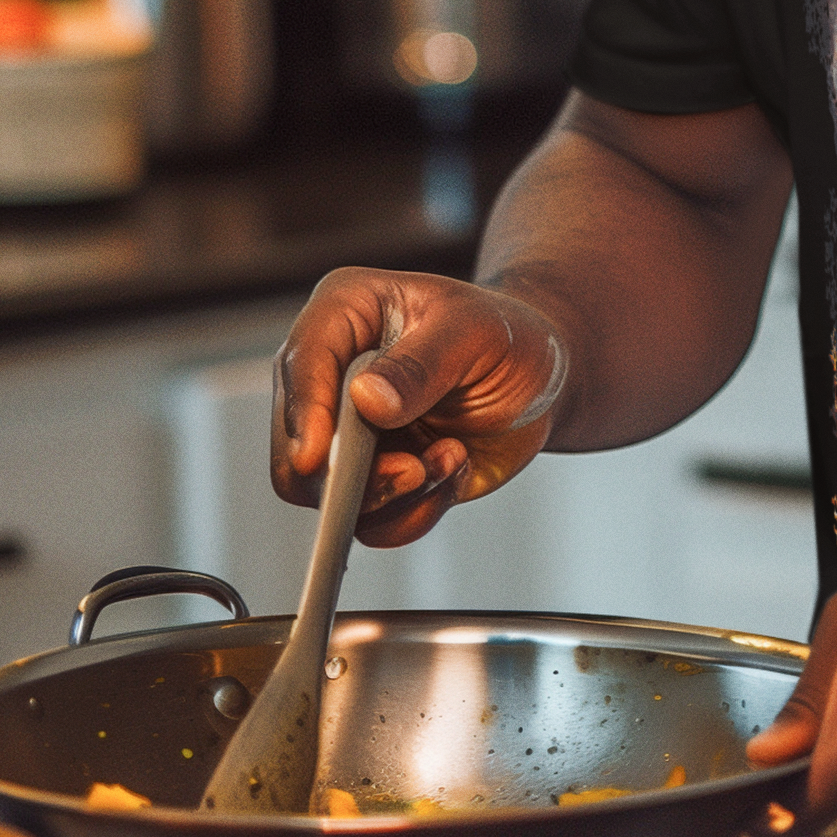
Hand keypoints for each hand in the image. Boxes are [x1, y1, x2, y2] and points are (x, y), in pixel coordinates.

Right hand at [271, 268, 567, 547]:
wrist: (541, 379)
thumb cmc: (507, 336)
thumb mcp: (477, 333)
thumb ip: (424, 364)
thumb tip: (367, 401)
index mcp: (345, 313)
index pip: (303, 362)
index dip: (303, 412)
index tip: (318, 457)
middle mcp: (332, 375)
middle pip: (296, 448)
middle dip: (354, 474)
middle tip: (415, 470)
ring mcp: (347, 433)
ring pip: (329, 496)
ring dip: (395, 494)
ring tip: (452, 456)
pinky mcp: (372, 477)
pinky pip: (371, 523)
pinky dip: (415, 510)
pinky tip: (454, 468)